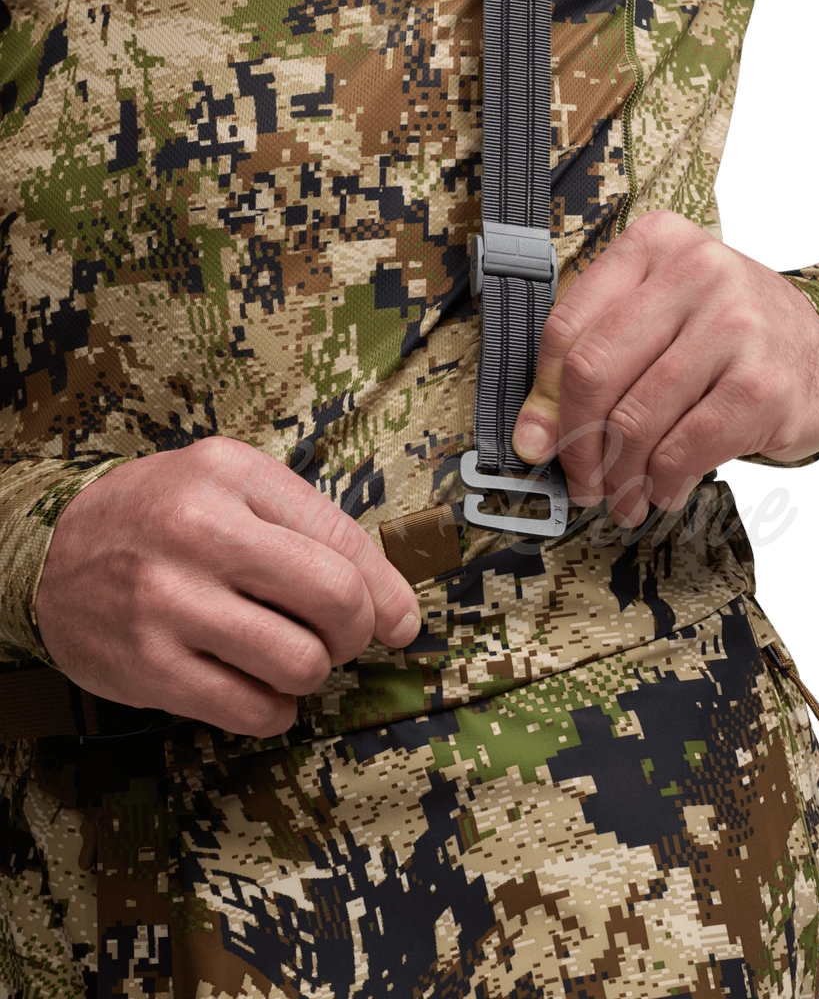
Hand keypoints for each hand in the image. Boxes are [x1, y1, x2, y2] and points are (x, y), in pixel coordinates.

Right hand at [35, 437, 420, 736]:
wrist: (51, 552)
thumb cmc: (167, 518)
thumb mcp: (239, 491)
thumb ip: (321, 535)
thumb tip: (401, 616)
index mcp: (232, 474)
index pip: (347, 543)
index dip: (388, 594)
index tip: (396, 622)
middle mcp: (200, 530)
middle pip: (337, 601)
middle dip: (354, 634)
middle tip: (334, 636)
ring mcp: (168, 600)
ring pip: (301, 663)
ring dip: (311, 672)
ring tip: (287, 656)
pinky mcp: (147, 665)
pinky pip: (253, 710)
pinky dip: (275, 711)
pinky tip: (259, 689)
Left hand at [512, 210, 818, 524]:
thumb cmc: (727, 340)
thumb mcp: (659, 324)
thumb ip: (594, 365)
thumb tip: (532, 439)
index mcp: (654, 245)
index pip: (567, 329)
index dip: (544, 399)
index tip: (539, 444)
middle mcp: (695, 272)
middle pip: (593, 373)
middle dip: (577, 446)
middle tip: (583, 484)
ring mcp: (735, 326)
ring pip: (635, 420)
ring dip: (619, 478)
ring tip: (624, 499)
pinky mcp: (761, 385)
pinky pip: (681, 450)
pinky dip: (660, 484)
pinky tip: (663, 491)